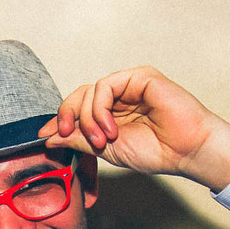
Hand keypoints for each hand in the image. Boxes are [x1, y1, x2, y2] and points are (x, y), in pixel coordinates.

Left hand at [39, 66, 229, 191]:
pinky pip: (105, 86)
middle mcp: (119, 96)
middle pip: (79, 95)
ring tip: (103, 140)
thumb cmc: (156, 151)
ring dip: (87, 119)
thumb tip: (49, 137)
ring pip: (90, 91)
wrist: (185, 151)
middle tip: (66, 135)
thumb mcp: (106, 149)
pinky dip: (100, 109)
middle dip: (68, 117)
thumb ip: (78, 139)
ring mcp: (129, 85)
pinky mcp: (140, 77)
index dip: (60, 118)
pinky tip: (112, 128)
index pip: (78, 107)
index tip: (44, 135)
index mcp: (112, 112)